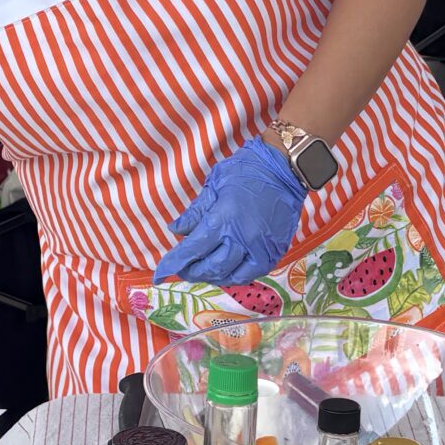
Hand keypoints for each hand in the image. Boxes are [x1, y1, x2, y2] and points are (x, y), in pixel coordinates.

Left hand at [154, 137, 308, 286]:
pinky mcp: (275, 251)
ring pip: (231, 275)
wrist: (284, 167)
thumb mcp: (214, 185)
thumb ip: (195, 212)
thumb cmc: (247, 170)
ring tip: (202, 271)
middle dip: (191, 272)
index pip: (192, 250)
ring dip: (213, 277)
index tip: (161, 272)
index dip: (174, 263)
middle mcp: (241, 239)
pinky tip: (227, 271)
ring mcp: (260, 247)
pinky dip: (236, 276)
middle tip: (182, 269)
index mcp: (223, 220)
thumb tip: (176, 230)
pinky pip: (252, 273)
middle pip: (210, 267)